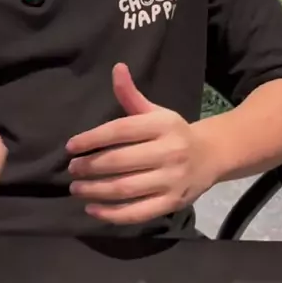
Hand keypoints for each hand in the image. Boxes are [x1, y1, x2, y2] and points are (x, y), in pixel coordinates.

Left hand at [66, 63, 213, 225]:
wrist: (211, 156)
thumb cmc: (173, 132)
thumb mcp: (155, 111)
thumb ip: (131, 94)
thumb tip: (117, 68)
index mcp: (162, 125)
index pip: (120, 130)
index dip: (92, 138)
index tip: (70, 146)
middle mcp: (169, 152)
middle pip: (120, 161)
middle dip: (90, 167)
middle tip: (72, 169)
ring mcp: (171, 180)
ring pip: (126, 189)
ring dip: (96, 191)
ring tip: (76, 189)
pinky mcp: (172, 203)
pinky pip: (138, 213)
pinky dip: (113, 214)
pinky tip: (93, 209)